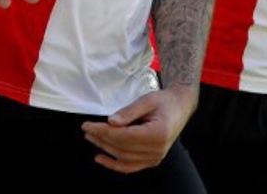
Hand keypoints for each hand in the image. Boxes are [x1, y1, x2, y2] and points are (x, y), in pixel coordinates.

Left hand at [80, 86, 196, 173]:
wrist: (180, 107)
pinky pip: (130, 166)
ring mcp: (155, 157)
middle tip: (87, 129)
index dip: (103, 132)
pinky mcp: (152, 160)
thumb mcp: (147, 100)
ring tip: (91, 138)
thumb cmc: (164, 101)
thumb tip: (110, 122)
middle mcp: (157, 149)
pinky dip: (114, 164)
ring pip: (124, 158)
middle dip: (101, 139)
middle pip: (122, 147)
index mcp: (158, 133)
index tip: (88, 125)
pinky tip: (101, 158)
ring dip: (105, 149)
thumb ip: (129, 111)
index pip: (123, 136)